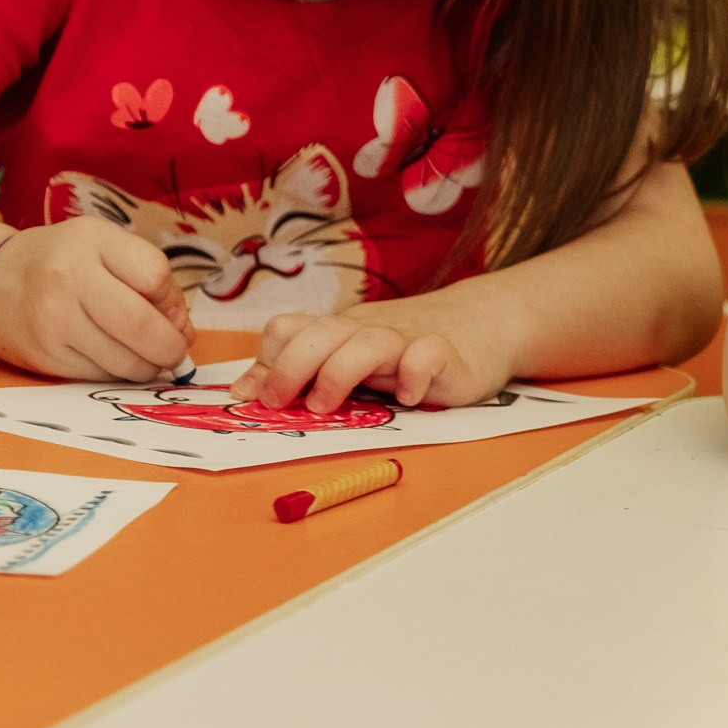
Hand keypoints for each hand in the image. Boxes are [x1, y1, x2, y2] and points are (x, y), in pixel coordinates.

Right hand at [0, 219, 192, 380]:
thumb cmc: (63, 260)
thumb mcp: (106, 245)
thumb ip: (151, 277)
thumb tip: (183, 331)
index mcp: (92, 242)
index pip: (155, 276)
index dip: (172, 299)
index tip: (170, 308)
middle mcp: (68, 280)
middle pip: (141, 325)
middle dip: (170, 346)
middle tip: (176, 350)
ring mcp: (53, 322)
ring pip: (124, 359)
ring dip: (149, 366)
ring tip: (149, 356)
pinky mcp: (45, 357)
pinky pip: (100, 375)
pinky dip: (120, 373)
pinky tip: (118, 360)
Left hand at [231, 292, 515, 412]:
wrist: (485, 320)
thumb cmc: (409, 346)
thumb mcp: (351, 355)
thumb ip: (301, 369)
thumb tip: (243, 390)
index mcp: (340, 331)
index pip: (288, 329)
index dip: (266, 361)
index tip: (258, 398)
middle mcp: (368, 330)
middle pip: (320, 333)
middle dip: (290, 368)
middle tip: (282, 405)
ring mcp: (408, 338)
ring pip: (366, 342)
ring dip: (339, 372)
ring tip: (331, 406)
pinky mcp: (447, 352)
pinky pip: (427, 354)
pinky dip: (414, 375)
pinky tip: (409, 398)